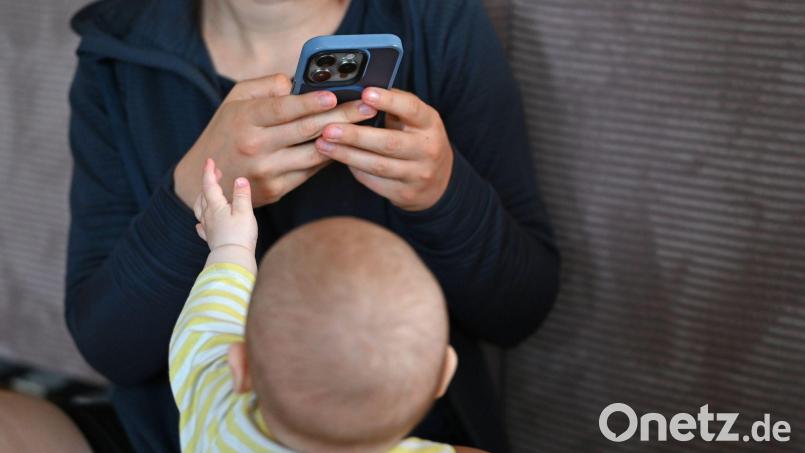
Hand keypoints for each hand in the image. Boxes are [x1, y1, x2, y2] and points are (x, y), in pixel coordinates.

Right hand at [175, 74, 377, 207]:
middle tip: (368, 107)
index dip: (310, 102)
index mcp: (245, 119)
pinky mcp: (276, 190)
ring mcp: (267, 171)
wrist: (204, 180)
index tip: (335, 94)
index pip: (283, 109)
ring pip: (314, 154)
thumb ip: (266, 87)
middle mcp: (255, 146)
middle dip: (342, 117)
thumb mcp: (235, 100)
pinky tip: (345, 145)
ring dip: (343, 140)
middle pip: (306, 130)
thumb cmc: (225, 132)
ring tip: (365, 127)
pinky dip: (328, 157)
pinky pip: (310, 171)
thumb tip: (298, 83)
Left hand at [193, 158, 257, 252]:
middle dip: (208, 182)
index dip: (209, 172)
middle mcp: (208, 216)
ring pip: (200, 210)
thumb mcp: (244, 212)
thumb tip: (240, 179)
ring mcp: (208, 228)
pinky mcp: (211, 239)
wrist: (232, 259)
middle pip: (204, 196)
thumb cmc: (240, 235)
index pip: (209, 185)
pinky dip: (201, 222)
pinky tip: (200, 224)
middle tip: (215, 173)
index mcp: (216, 206)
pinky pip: (202, 228)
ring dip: (202, 199)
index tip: (210, 161)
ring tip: (206, 194)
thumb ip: (242, 195)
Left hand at [314, 87, 452, 210]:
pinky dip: (354, 168)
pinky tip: (337, 158)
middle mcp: (427, 149)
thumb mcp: (416, 119)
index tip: (365, 93)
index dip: (388, 101)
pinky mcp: (404, 193)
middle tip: (328, 128)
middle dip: (356, 135)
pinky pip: (373, 180)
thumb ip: (393, 105)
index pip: (411, 109)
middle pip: (389, 142)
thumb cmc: (417, 139)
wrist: (438, 181)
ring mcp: (417, 174)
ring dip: (347, 154)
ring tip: (322, 144)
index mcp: (429, 123)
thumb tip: (358, 90)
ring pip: (377, 165)